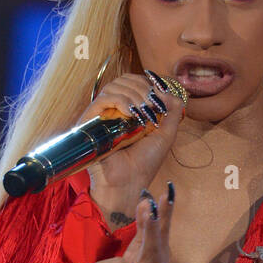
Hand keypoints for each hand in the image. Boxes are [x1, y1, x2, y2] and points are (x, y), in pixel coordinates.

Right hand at [76, 70, 185, 226]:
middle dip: (142, 88)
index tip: (159, 98)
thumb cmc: (145, 163)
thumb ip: (172, 110)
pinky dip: (120, 101)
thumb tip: (167, 89)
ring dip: (133, 94)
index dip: (148, 84)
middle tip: (152, 105)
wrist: (129, 183)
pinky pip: (103, 99)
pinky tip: (131, 113)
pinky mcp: (90, 121)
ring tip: (142, 112)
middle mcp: (115, 110)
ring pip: (114, 86)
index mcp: (130, 110)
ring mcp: (102, 115)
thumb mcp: (166, 134)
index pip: (134, 82)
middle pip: (124, 80)